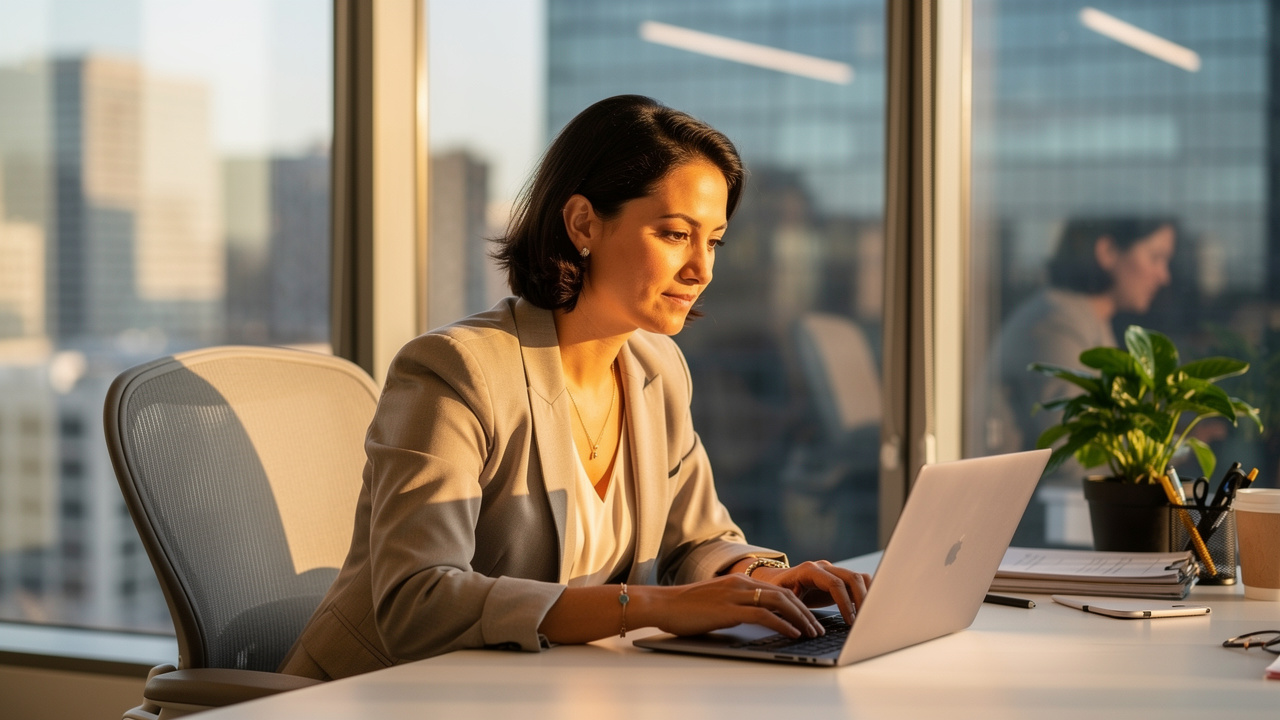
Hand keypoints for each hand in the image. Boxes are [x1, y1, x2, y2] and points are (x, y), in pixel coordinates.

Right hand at [635, 573, 823, 638]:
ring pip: (779, 603)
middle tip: (818, 628)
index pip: (779, 591)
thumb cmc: (685, 608)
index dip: (799, 605)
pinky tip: (793, 634)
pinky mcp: (729, 609)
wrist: (662, 604)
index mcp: (740, 581)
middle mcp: (741, 584)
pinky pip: (764, 616)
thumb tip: (756, 620)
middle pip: (785, 595)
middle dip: (806, 613)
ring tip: (812, 633)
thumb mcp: (717, 603)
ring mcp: (736, 595)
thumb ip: (737, 607)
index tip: (810, 619)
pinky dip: (783, 624)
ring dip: (800, 619)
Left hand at [754, 560, 870, 624]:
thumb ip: (794, 606)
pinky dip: (866, 592)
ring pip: (859, 578)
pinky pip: (859, 581)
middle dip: (862, 599)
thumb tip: (805, 623)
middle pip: (852, 578)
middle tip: (864, 620)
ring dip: (867, 596)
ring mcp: (833, 570)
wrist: (777, 580)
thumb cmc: (777, 591)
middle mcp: (824, 567)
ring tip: (868, 616)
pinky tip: (867, 608)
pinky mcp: (839, 578)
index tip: (850, 621)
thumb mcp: (782, 598)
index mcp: (809, 570)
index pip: (835, 584)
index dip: (844, 603)